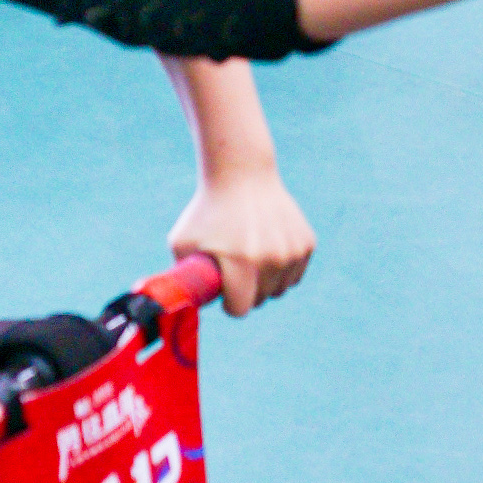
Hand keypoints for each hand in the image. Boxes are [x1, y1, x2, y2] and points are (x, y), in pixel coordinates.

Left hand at [168, 167, 315, 316]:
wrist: (242, 173)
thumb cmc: (206, 210)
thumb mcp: (181, 242)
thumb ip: (182, 277)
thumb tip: (175, 306)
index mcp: (241, 262)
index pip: (239, 310)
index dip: (228, 302)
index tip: (224, 289)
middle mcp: (271, 259)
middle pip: (260, 300)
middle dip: (247, 290)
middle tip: (236, 266)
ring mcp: (292, 251)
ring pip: (280, 289)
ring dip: (266, 282)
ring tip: (251, 255)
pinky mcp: (307, 243)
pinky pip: (294, 273)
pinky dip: (283, 268)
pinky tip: (268, 246)